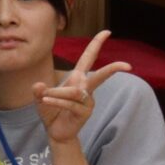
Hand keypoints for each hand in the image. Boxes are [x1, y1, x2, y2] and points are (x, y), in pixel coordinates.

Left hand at [33, 29, 131, 146]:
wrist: (56, 132)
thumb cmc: (52, 111)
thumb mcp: (41, 98)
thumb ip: (39, 91)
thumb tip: (38, 84)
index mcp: (77, 79)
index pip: (88, 59)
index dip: (96, 45)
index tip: (107, 32)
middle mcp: (86, 88)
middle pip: (100, 76)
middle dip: (113, 69)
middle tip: (127, 66)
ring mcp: (87, 101)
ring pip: (76, 92)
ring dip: (58, 93)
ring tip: (44, 96)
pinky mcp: (84, 113)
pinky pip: (70, 104)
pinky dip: (57, 101)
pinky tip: (45, 100)